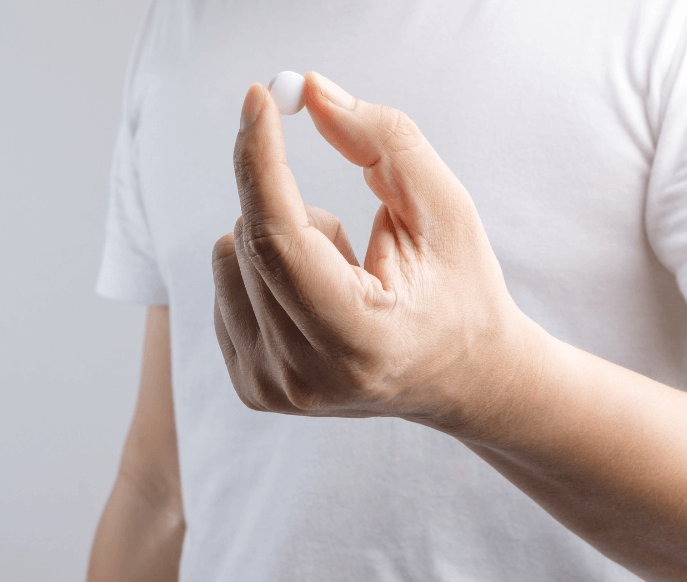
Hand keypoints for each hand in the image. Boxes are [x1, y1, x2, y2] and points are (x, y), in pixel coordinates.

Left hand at [212, 72, 545, 435]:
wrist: (461, 380)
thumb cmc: (460, 291)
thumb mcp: (445, 209)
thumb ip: (384, 142)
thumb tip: (311, 91)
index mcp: (358, 338)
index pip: (281, 241)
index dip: (262, 162)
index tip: (258, 99)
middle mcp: (303, 374)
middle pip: (251, 240)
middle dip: (290, 203)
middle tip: (352, 241)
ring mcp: (270, 386)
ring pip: (229, 255)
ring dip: (281, 240)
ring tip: (343, 278)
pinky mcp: (250, 385)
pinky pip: (225, 283)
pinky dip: (267, 269)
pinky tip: (318, 300)